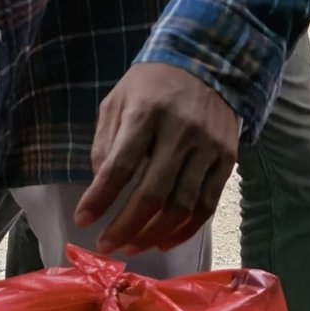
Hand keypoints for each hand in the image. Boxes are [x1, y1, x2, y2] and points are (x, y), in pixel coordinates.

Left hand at [77, 63, 240, 255]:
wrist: (206, 62)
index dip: (99, 198)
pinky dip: (184, 230)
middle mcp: (180, 132)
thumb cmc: (150, 85)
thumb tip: (99, 187)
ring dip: (153, 235)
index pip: (120, 166)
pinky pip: (206, 206)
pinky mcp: (227, 160)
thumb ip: (105, 142)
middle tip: (107, 246)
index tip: (82, 220)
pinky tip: (163, 241)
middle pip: (152, 194)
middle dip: (125, 227)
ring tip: (131, 248)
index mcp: (146, 114)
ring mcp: (208, 148)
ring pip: (181, 206)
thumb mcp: (116, 101)